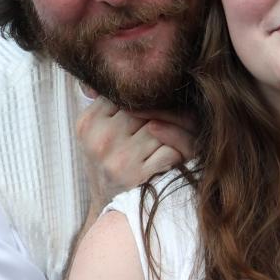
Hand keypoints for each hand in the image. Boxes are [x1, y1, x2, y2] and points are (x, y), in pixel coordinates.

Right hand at [75, 95, 195, 209]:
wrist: (107, 208)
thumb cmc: (106, 164)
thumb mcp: (95, 134)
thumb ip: (106, 104)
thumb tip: (126, 71)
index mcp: (89, 123)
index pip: (124, 94)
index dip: (148, 93)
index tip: (165, 95)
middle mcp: (101, 138)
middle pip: (144, 108)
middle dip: (169, 107)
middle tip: (187, 107)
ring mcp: (119, 158)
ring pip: (160, 127)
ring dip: (180, 128)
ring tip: (190, 125)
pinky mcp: (137, 176)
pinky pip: (169, 151)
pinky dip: (180, 149)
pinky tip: (182, 150)